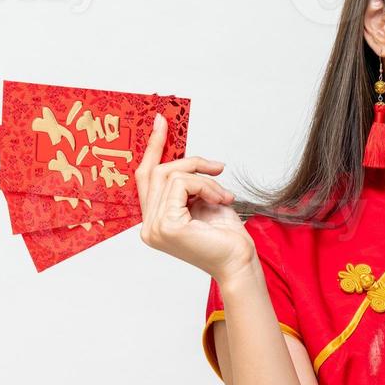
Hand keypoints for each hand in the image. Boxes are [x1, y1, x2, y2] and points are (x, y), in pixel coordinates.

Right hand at [134, 113, 253, 279]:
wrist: (239, 262)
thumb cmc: (225, 237)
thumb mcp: (203, 201)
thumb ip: (186, 184)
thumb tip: (184, 157)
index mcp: (154, 222)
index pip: (145, 178)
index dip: (153, 148)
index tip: (161, 122)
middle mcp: (148, 227)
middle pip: (157, 172)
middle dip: (190, 162)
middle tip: (216, 166)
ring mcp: (154, 228)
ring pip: (171, 174)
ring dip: (204, 178)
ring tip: (223, 195)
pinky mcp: (167, 226)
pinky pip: (182, 184)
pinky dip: (206, 186)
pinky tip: (221, 201)